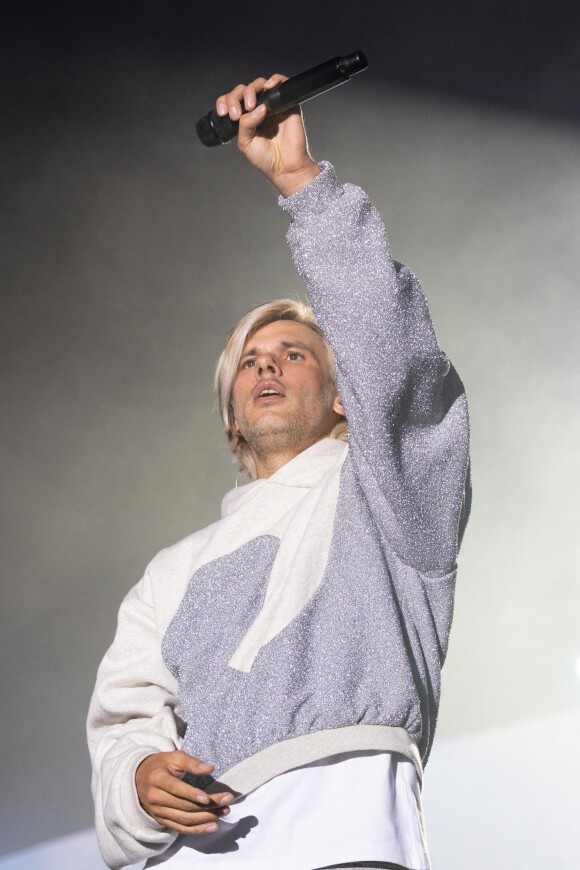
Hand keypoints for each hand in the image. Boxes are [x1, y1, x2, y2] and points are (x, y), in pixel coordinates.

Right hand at [135, 750, 234, 833]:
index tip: (208, 797)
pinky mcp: (162, 821)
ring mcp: (158, 812)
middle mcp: (156, 798)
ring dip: (207, 818)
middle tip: (227, 801)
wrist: (139, 780)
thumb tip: (210, 769)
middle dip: (208, 806)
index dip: (191, 794)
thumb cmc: (160, 765)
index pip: (176, 789)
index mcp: (157, 779)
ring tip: (225, 811)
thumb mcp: (173, 757)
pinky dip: (198, 830)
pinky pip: (181, 828)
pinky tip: (213, 826)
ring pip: (184, 819)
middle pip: (184, 806)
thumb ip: (191, 762)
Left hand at [215, 75, 319, 196]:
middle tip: (238, 114)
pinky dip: (275, 79)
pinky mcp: (287, 103)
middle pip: (244, 90)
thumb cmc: (266, 158)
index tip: (224, 113)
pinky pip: (281, 82)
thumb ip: (245, 124)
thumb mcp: (246, 143)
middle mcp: (258, 109)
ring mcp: (272, 105)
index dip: (225, 102)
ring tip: (250, 105)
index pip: (232, 101)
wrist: (286, 167)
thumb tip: (256, 107)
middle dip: (236, 98)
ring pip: (259, 84)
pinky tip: (268, 87)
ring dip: (251, 90)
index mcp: (246, 118)